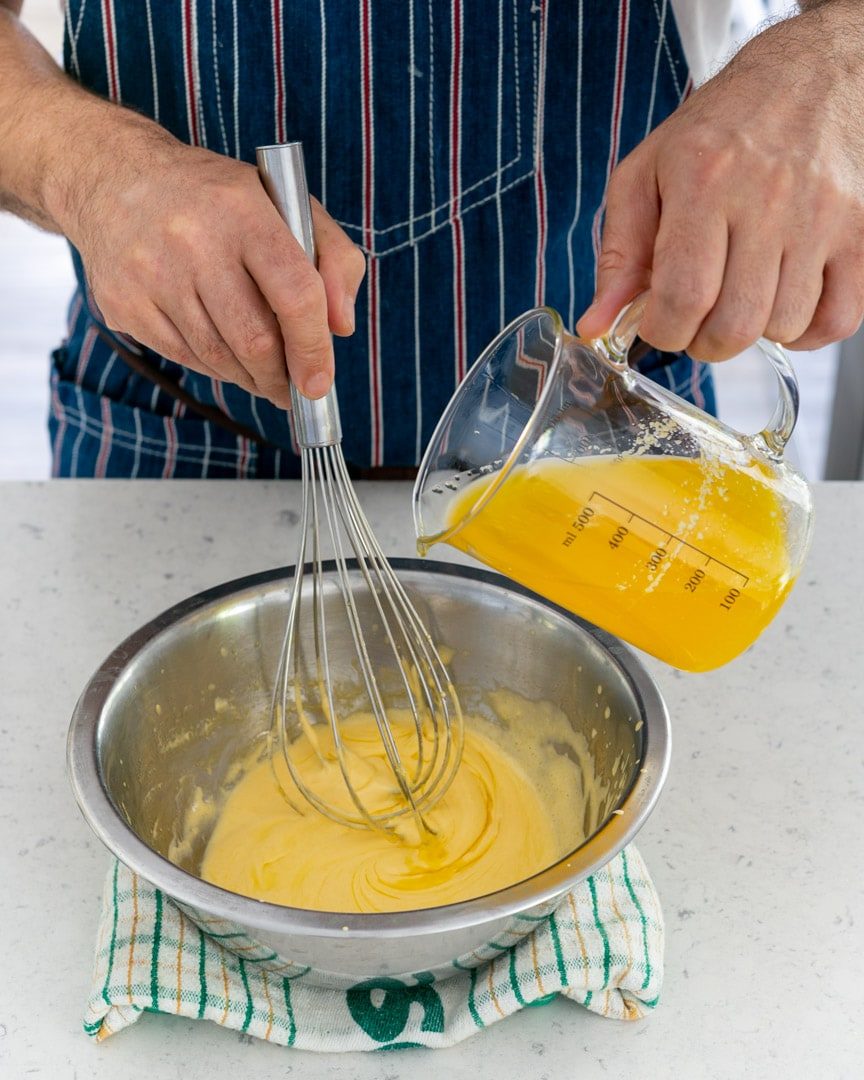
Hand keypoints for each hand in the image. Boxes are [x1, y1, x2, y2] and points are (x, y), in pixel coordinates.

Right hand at [58, 122, 364, 406]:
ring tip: (261, 375)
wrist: (114, 176)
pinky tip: (224, 357)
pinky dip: (213, 368)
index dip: (312, 348)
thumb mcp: (285, 203)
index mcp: (243, 210)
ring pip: (217, 356)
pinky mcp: (123, 301)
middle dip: (279, 376)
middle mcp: (192, 239)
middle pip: (254, 339)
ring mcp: (151, 272)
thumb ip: (334, 259)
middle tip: (291, 389)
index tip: (319, 384)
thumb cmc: (217, 199)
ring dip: (248, 377)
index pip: (294, 293)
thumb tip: (340, 327)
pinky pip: (182, 356)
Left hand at [577, 2, 863, 359]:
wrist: (810, 76)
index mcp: (703, 183)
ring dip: (753, 331)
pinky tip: (784, 304)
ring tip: (741, 295)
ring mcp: (822, 218)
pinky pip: (838, 320)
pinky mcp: (861, 233)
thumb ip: (619, 255)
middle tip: (697, 319)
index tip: (658, 323)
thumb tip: (597, 326)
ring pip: (782, 328)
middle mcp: (767, 200)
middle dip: (702, 342)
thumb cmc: (721, 129)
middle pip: (732, 326)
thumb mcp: (646, 175)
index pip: (682, 298)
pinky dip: (807, 332)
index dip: (662, 331)